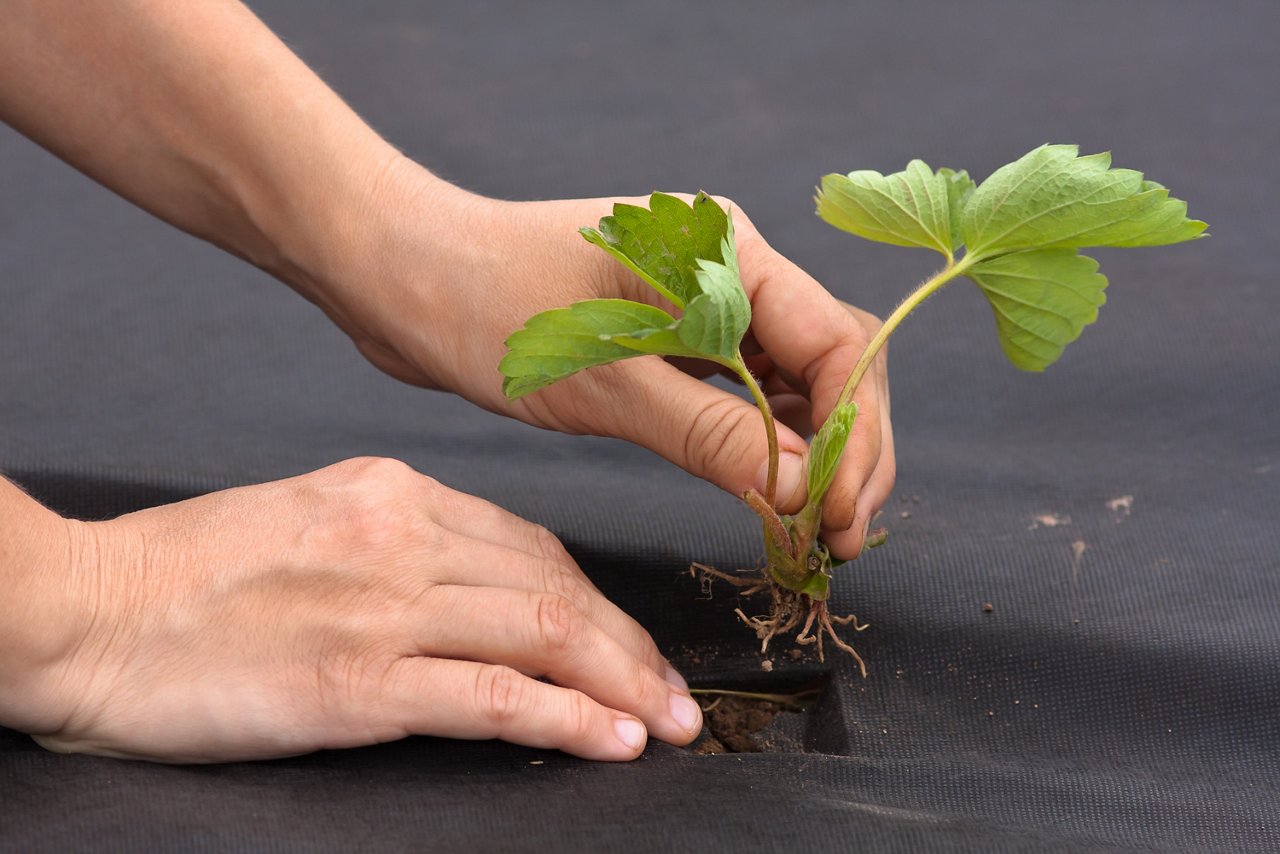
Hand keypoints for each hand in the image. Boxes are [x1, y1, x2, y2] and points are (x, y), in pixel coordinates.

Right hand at [19, 458, 700, 762]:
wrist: (86, 610)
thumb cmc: (185, 576)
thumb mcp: (308, 524)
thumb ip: (395, 546)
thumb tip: (473, 594)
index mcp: (393, 493)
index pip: (531, 543)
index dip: (597, 601)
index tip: (629, 643)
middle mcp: (403, 535)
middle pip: (555, 585)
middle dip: (630, 646)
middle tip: (675, 693)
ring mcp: (383, 604)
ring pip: (543, 631)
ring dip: (622, 684)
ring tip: (668, 723)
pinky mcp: (355, 679)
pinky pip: (491, 695)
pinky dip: (565, 716)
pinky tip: (610, 738)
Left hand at [322, 176, 894, 558]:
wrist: (402, 279)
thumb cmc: (487, 307)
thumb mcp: (604, 380)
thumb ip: (710, 432)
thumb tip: (804, 490)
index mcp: (727, 252)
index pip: (837, 343)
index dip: (855, 435)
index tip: (842, 514)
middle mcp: (730, 271)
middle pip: (833, 362)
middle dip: (849, 449)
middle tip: (841, 536)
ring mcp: (703, 306)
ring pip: (794, 383)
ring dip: (812, 454)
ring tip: (813, 531)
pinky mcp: (671, 340)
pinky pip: (744, 393)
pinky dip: (762, 445)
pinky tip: (767, 494)